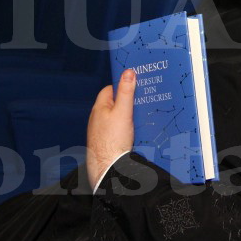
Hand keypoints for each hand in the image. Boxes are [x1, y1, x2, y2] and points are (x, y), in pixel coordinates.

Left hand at [86, 68, 135, 187]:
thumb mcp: (123, 112)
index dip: (122, 86)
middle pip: (115, 104)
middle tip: (142, 101)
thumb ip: (126, 92)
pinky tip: (136, 133)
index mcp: (99, 108)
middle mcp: (98, 119)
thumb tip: (128, 72)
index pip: (110, 90)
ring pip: (117, 118)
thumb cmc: (113, 140)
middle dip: (128, 102)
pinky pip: (118, 131)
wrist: (108, 168)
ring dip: (129, 117)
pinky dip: (127, 129)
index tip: (135, 85)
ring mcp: (101, 131)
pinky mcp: (107, 142)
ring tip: (142, 118)